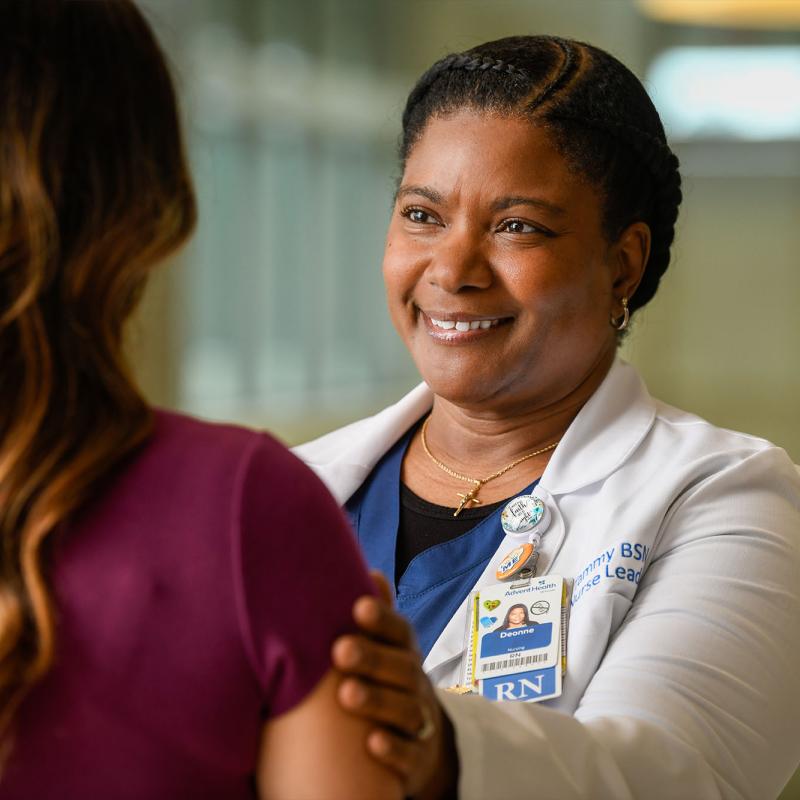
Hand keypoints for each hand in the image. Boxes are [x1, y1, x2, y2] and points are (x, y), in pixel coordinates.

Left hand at [332, 571, 457, 798]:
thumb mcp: (385, 647)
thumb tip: (370, 571)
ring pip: (405, 708)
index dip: (383, 619)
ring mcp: (420, 719)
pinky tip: (372, 743)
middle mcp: (415, 681)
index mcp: (404, 651)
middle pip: (401, 667)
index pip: (400, 631)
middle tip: (340, 649)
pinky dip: (393, 749)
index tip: (360, 607)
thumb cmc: (387, 680)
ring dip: (377, 701)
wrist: (419, 739)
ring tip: (347, 695)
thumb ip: (377, 615)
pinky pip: (410, 754)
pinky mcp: (418, 757)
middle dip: (373, 658)